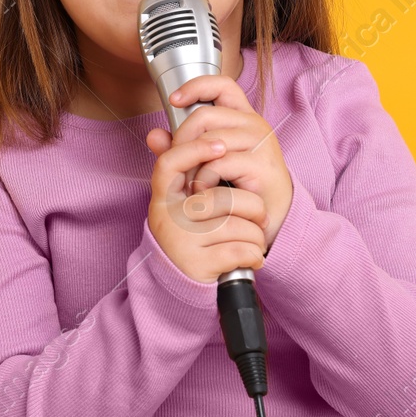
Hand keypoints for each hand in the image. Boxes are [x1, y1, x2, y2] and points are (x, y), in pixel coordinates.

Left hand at [146, 75, 293, 249]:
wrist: (272, 217)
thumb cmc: (239, 187)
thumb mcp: (206, 163)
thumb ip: (181, 148)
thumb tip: (153, 135)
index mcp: (242, 117)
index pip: (222, 85)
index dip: (196, 86)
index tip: (174, 100)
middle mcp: (254, 124)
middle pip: (204, 116)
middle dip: (181, 140)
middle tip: (179, 165)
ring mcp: (260, 141)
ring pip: (209, 140)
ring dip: (192, 165)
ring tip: (192, 183)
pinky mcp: (261, 163)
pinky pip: (219, 163)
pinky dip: (204, 179)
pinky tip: (205, 191)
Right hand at [146, 134, 268, 283]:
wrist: (179, 283)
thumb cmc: (190, 234)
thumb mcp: (179, 203)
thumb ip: (177, 169)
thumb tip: (157, 133)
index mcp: (163, 199)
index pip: (170, 164)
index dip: (196, 150)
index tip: (221, 145)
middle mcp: (167, 219)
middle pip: (222, 198)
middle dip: (252, 208)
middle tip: (258, 216)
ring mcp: (181, 242)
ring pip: (239, 226)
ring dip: (256, 235)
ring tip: (253, 240)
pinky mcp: (198, 265)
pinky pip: (242, 250)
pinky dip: (255, 255)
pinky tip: (251, 258)